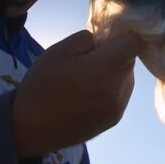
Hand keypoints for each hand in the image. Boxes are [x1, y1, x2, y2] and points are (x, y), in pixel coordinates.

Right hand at [12, 30, 139, 157]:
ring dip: (114, 72)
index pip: (133, 43)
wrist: (31, 129)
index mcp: (104, 69)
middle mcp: (117, 89)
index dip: (124, 34)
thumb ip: (86, 38)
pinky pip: (122, 94)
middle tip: (90, 58)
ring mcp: (118, 107)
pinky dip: (112, 89)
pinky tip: (89, 94)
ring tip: (88, 79)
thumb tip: (103, 40)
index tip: (109, 35)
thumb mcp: (57, 51)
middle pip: (129, 60)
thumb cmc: (41, 86)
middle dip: (115, 54)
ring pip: (127, 78)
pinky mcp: (114, 119)